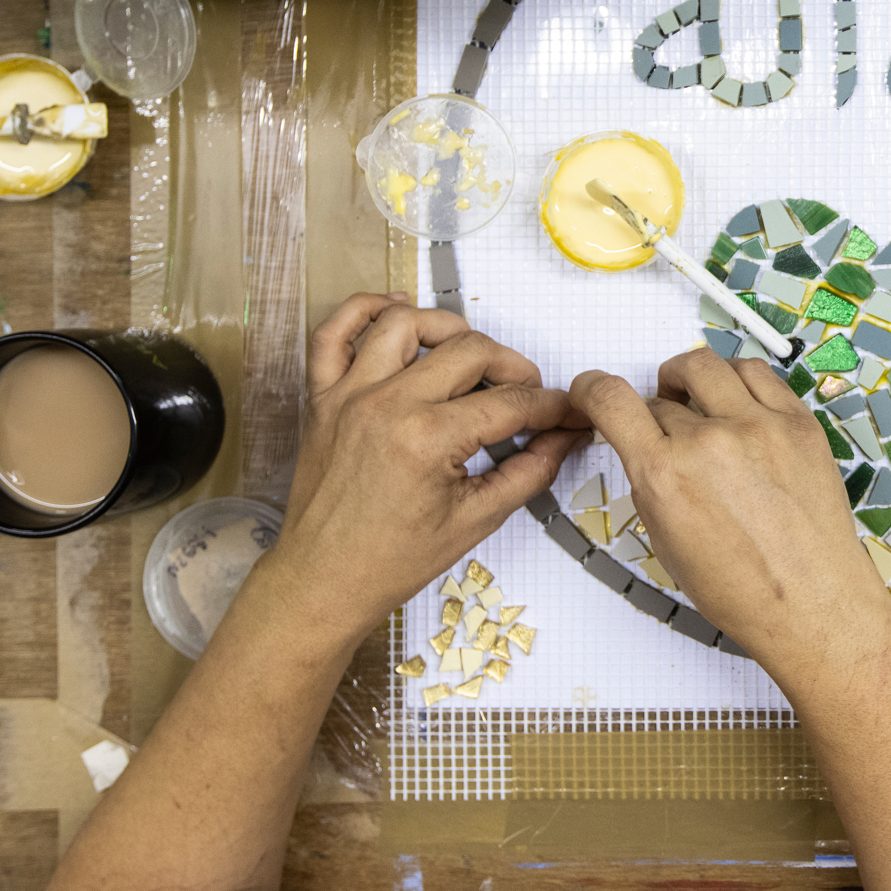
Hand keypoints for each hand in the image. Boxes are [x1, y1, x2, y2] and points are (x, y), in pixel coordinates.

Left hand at [266, 294, 586, 640]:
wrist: (322, 581)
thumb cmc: (387, 561)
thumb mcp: (475, 520)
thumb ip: (529, 472)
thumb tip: (564, 439)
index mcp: (427, 440)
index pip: (510, 403)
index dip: (551, 406)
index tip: (567, 411)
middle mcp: (386, 406)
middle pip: (469, 351)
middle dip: (513, 368)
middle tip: (527, 394)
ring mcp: (349, 396)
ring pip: (407, 323)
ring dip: (449, 329)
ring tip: (471, 354)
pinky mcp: (323, 398)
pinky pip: (334, 333)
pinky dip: (364, 310)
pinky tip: (395, 310)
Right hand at [571, 352, 890, 696]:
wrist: (812, 603)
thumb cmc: (744, 589)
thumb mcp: (668, 541)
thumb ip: (651, 483)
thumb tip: (644, 446)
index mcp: (666, 475)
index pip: (611, 400)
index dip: (592, 389)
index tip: (593, 389)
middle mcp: (710, 442)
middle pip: (662, 395)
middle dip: (655, 411)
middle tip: (665, 431)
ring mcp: (760, 426)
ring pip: (708, 366)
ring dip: (692, 380)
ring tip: (698, 402)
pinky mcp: (799, 423)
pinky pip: (758, 374)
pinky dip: (737, 381)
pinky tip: (737, 404)